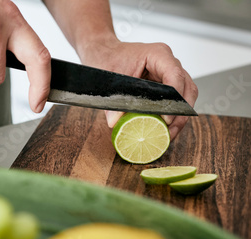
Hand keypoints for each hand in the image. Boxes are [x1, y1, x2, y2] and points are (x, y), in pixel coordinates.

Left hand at [78, 38, 197, 139]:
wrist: (104, 52)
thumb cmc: (107, 58)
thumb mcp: (108, 80)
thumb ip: (112, 101)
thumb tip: (114, 122)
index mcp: (157, 54)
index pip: (175, 76)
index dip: (174, 99)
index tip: (167, 118)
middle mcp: (168, 62)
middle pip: (186, 88)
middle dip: (181, 113)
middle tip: (170, 132)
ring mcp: (168, 72)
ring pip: (185, 95)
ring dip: (179, 115)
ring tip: (168, 134)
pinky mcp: (165, 83)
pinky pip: (175, 99)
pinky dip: (172, 113)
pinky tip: (163, 128)